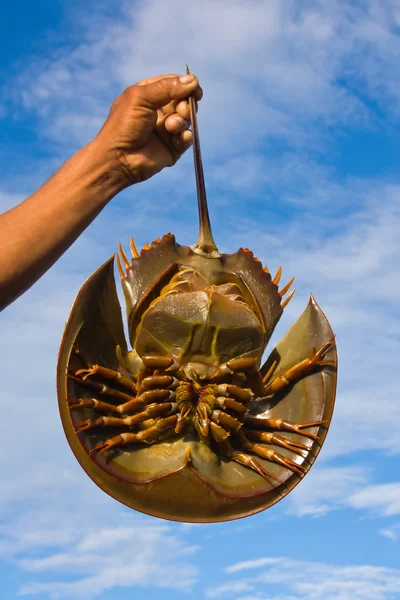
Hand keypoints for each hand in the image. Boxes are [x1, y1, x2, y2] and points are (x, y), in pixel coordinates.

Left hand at [95, 73, 202, 187]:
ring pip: (187, 120)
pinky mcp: (172, 147)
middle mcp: (159, 111)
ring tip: (171, 127)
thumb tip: (194, 80)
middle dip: (185, 105)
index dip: (186, 86)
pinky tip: (179, 138)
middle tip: (181, 110)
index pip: (173, 84)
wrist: (119, 159)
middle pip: (183, 101)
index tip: (195, 90)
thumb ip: (167, 88)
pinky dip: (186, 137)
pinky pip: (187, 138)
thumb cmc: (124, 125)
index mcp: (149, 95)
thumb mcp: (142, 98)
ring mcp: (166, 130)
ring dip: (182, 121)